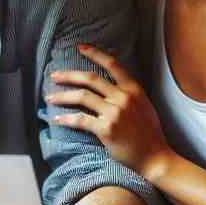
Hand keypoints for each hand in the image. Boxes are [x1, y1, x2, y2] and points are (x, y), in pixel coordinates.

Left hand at [47, 44, 170, 179]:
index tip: (80, 47)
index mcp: (133, 89)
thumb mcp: (144, 105)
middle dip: (68, 75)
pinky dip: (66, 119)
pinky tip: (58, 118)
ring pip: (82, 96)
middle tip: (54, 76)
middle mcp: (123, 97)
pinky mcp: (106, 129)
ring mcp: (115, 113)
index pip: (112, 64)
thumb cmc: (149, 133)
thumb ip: (127, 93)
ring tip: (50, 97)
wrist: (155, 157)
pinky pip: (81, 119)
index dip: (94, 53)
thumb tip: (108, 85)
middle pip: (90, 79)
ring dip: (62, 96)